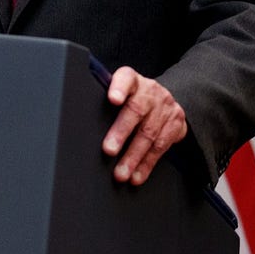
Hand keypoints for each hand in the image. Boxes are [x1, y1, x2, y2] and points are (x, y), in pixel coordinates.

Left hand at [102, 66, 187, 185]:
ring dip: (133, 157)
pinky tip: (136, 175)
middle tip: (108, 150)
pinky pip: (161, 148)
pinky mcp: (176, 124)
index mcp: (132, 79)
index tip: (112, 99)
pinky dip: (146, 164)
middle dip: (121, 133)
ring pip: (149, 134)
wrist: (165, 100)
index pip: (126, 78)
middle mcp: (150, 91)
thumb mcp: (121, 91)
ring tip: (120, 173)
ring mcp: (165, 108)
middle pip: (135, 111)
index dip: (119, 87)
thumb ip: (104, 100)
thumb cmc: (132, 98)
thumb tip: (79, 121)